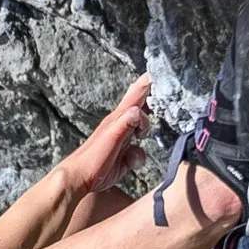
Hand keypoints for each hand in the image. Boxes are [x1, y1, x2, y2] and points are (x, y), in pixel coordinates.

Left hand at [62, 74, 153, 195]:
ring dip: (146, 131)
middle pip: (143, 106)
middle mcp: (122, 123)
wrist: (80, 179)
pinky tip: (129, 163)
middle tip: (168, 98)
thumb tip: (139, 111)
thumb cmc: (92, 158)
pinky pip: (139, 152)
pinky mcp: (124, 155)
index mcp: (119, 116)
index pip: (138, 91)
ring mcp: (123, 138)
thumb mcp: (111, 137)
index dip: (151, 79)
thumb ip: (126, 122)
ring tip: (140, 135)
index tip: (164, 69)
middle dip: (156, 102)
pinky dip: (138, 157)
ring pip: (143, 128)